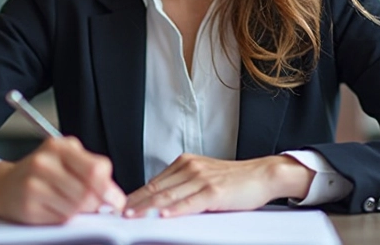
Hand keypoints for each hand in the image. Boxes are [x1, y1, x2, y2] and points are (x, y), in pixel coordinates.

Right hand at [0, 136, 125, 224]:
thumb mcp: (66, 160)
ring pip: (76, 208)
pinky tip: (55, 209)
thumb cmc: (41, 174)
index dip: (109, 189)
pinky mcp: (28, 205)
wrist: (3, 185)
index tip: (113, 200)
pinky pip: (60, 218)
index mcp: (59, 146)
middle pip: (88, 192)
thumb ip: (90, 171)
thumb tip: (114, 196)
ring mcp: (34, 183)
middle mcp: (44, 162)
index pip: (96, 169)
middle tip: (93, 206)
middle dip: (95, 204)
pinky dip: (64, 218)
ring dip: (79, 212)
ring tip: (69, 205)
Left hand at [124, 154, 314, 217]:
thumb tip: (160, 201)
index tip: (119, 206)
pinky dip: (175, 210)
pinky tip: (163, 216)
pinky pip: (190, 202)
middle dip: (134, 203)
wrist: (263, 174)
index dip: (135, 195)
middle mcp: (190, 168)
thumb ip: (183, 185)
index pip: (153, 182)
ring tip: (131, 216)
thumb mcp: (204, 177)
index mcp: (185, 163)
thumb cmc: (235, 180)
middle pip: (156, 189)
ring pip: (168, 196)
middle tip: (116, 213)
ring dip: (147, 208)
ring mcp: (201, 179)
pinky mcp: (214, 191)